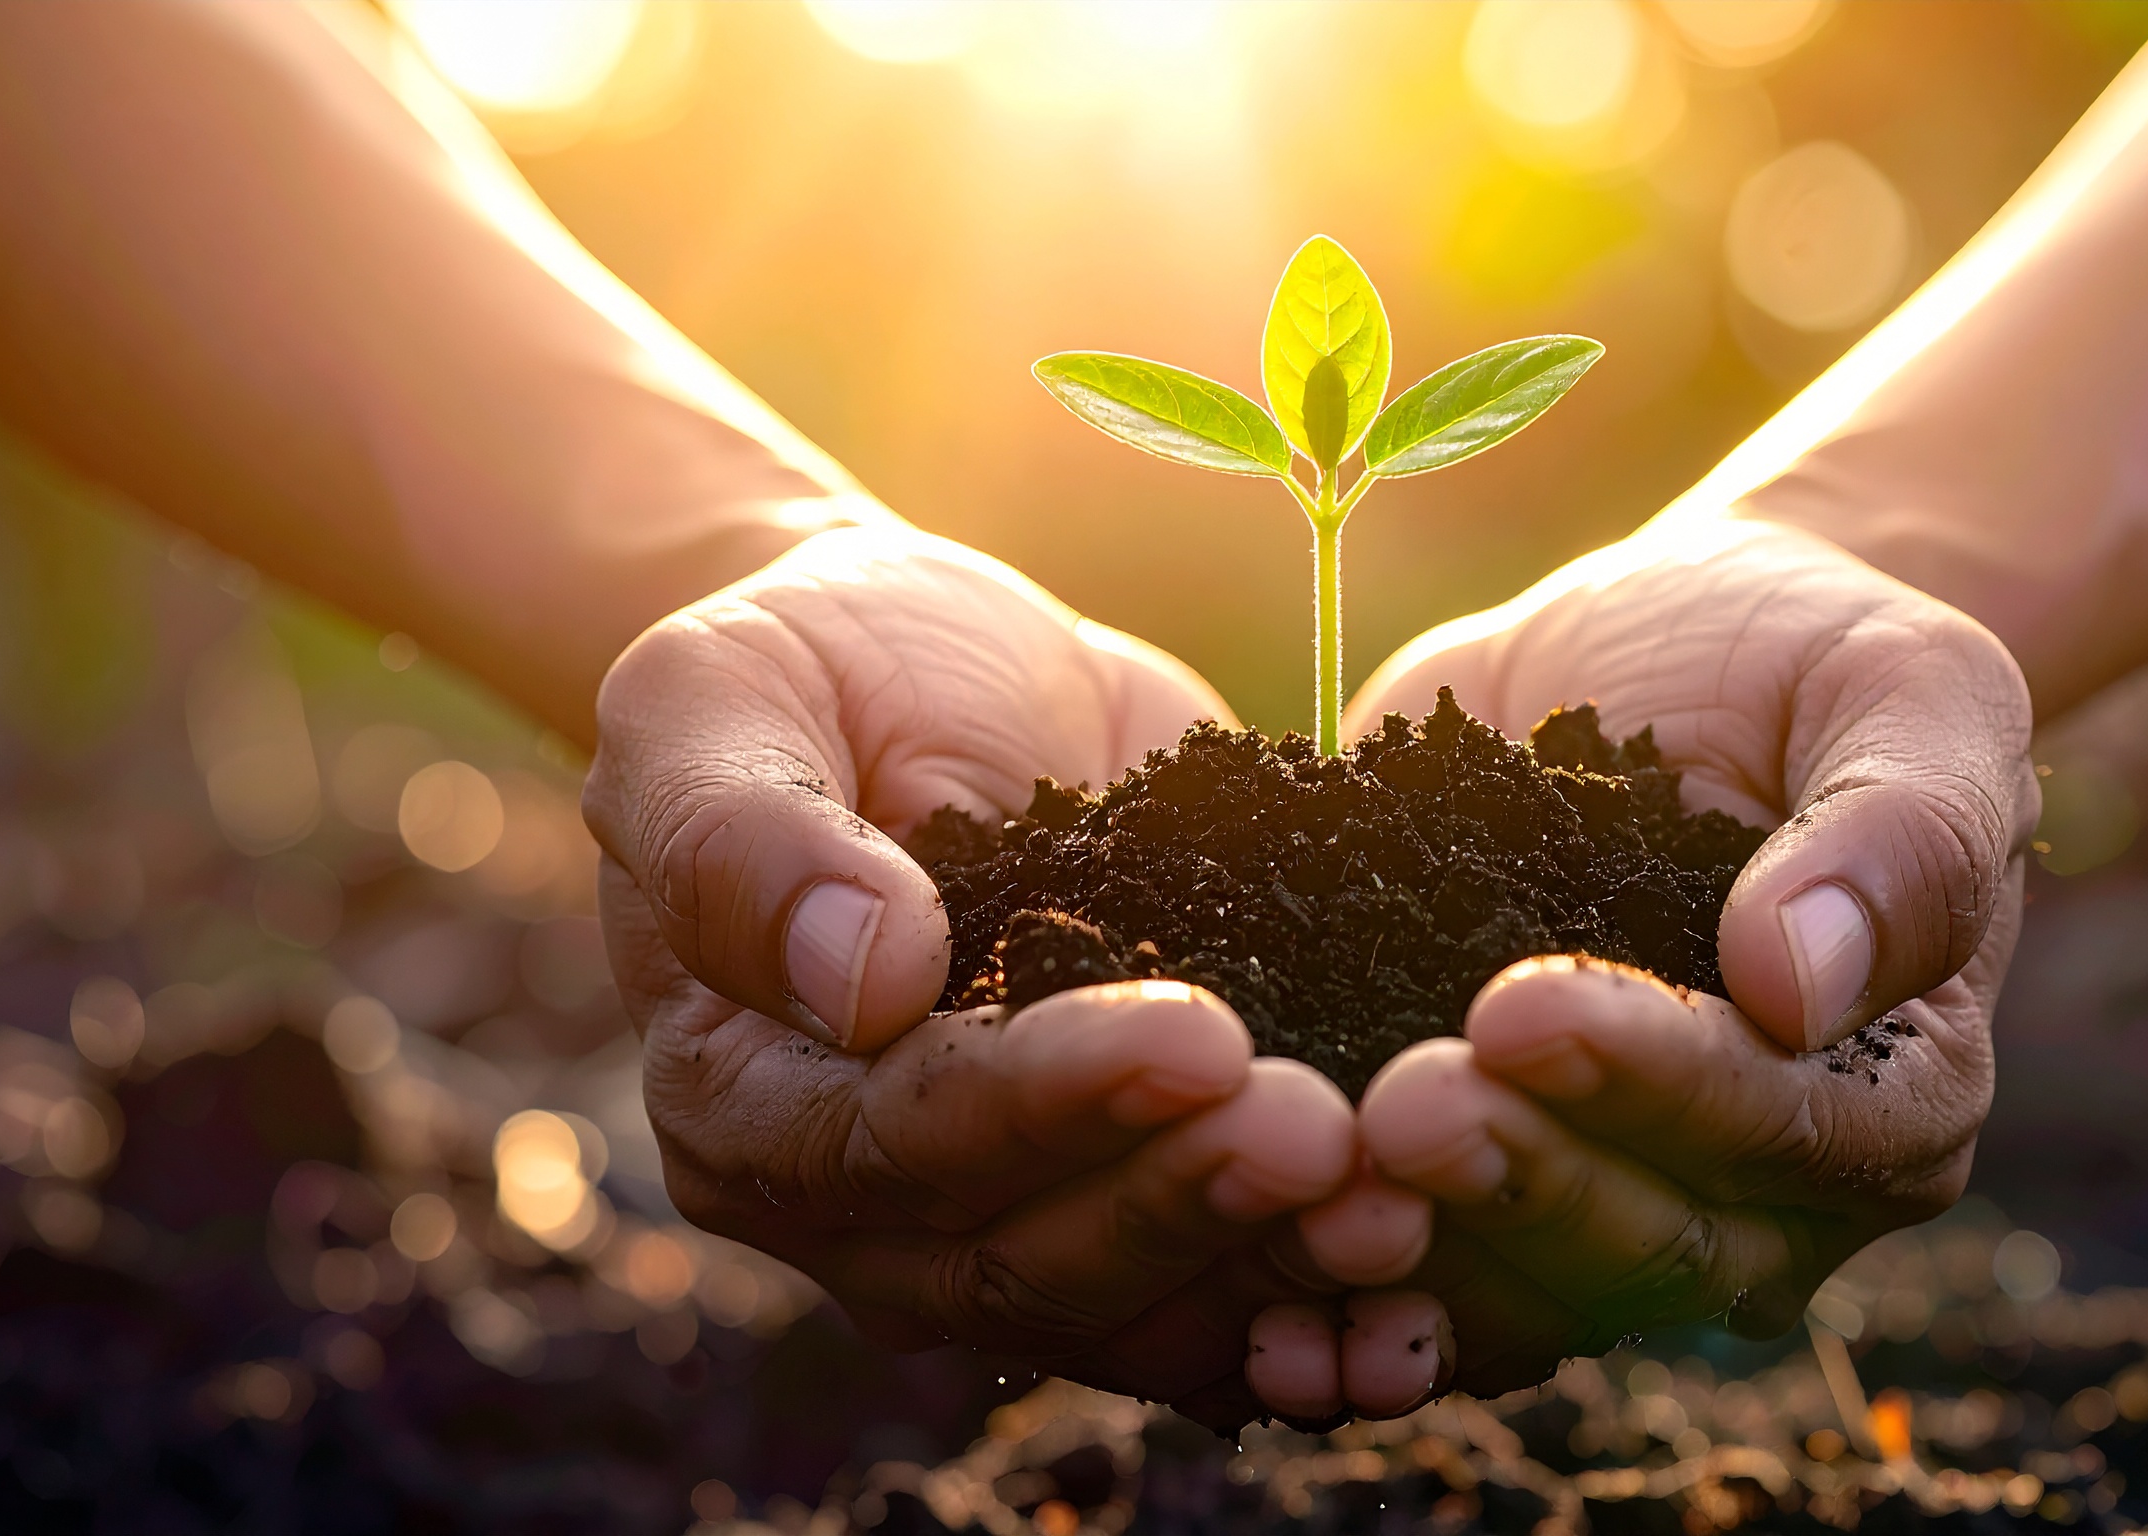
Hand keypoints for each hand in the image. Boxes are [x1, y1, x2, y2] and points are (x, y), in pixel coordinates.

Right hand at [583, 521, 1366, 1425]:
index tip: (1196, 1036)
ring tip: (1406, 1204)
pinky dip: (1321, 1298)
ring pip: (1142, 1304)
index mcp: (751, 1104)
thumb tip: (862, 977)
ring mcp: (1017, 1208)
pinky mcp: (1144, 1174)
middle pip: (1030, 1257)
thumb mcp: (719, 703)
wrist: (926, 665)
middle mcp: (874, 1204)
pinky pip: (1225, 1286)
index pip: (899, 1142)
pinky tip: (1428, 1280)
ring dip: (1275, 1270)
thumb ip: (749, 840)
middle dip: (1188, 1199)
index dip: (1048, 1104)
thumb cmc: (800, 671)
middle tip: (1331, 1133)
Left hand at [1315, 517, 2035, 1395]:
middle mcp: (1760, 1186)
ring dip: (1413, 1259)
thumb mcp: (1906, 691)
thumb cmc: (1822, 659)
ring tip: (1299, 1186)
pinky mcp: (1486, 1168)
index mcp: (1892, 1094)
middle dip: (1515, 1177)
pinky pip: (1419, 1278)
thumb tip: (1800, 982)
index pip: (1780, 1128)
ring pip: (1524, 1293)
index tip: (1520, 1009)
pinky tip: (1252, 1311)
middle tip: (1398, 1104)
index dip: (1653, 1082)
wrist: (1677, 644)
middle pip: (1645, 1240)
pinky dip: (1340, 1303)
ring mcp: (1614, 1190)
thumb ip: (1897, 836)